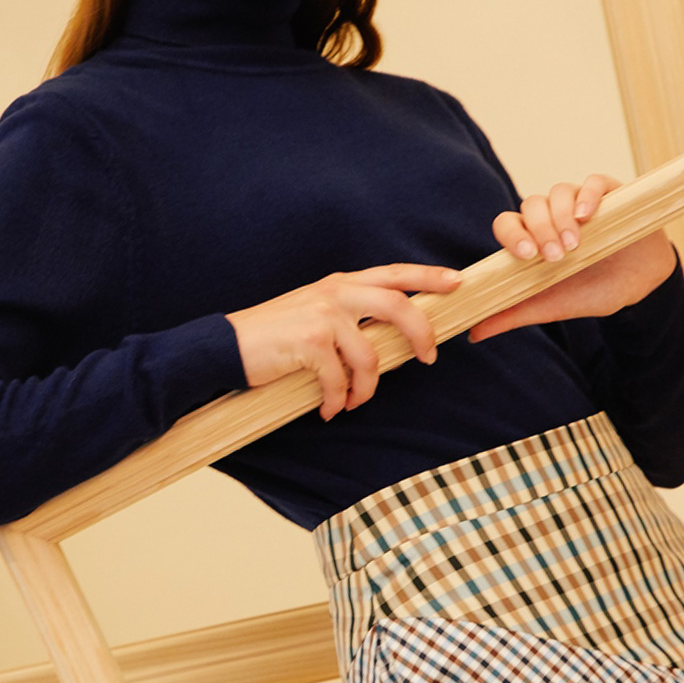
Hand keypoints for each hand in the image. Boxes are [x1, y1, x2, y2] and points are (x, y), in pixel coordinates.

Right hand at [227, 263, 460, 418]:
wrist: (227, 346)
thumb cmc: (275, 336)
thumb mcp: (315, 312)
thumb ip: (351, 317)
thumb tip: (390, 342)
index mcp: (341, 283)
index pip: (393, 273)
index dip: (428, 276)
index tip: (456, 282)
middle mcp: (336, 293)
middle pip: (398, 306)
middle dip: (421, 334)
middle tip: (428, 358)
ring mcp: (324, 315)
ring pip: (371, 355)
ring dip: (368, 388)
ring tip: (355, 401)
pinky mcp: (310, 342)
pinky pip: (341, 379)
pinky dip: (339, 401)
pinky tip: (330, 409)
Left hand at [469, 174, 676, 341]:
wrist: (640, 287)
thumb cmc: (591, 291)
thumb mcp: (551, 306)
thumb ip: (513, 313)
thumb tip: (473, 332)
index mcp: (533, 237)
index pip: (508, 223)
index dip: (512, 235)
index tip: (526, 256)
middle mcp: (552, 215)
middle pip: (532, 205)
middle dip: (540, 229)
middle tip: (555, 257)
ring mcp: (580, 203)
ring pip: (558, 192)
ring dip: (561, 217)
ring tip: (574, 245)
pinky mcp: (609, 194)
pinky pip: (593, 182)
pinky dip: (587, 195)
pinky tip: (587, 216)